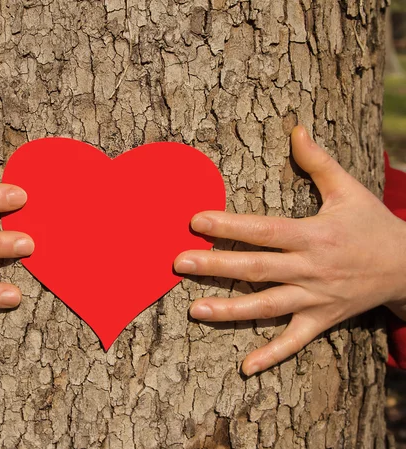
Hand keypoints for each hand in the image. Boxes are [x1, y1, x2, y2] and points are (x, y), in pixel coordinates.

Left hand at [174, 126, 405, 375]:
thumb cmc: (372, 224)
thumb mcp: (349, 189)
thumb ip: (318, 161)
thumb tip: (295, 128)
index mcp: (314, 234)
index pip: (264, 229)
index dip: (229, 225)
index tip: (194, 220)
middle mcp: (311, 268)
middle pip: (256, 268)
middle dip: (215, 265)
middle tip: (177, 263)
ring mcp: (316, 297)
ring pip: (268, 306)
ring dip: (231, 310)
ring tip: (195, 310)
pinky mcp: (323, 319)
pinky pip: (296, 341)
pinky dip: (272, 354)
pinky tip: (245, 367)